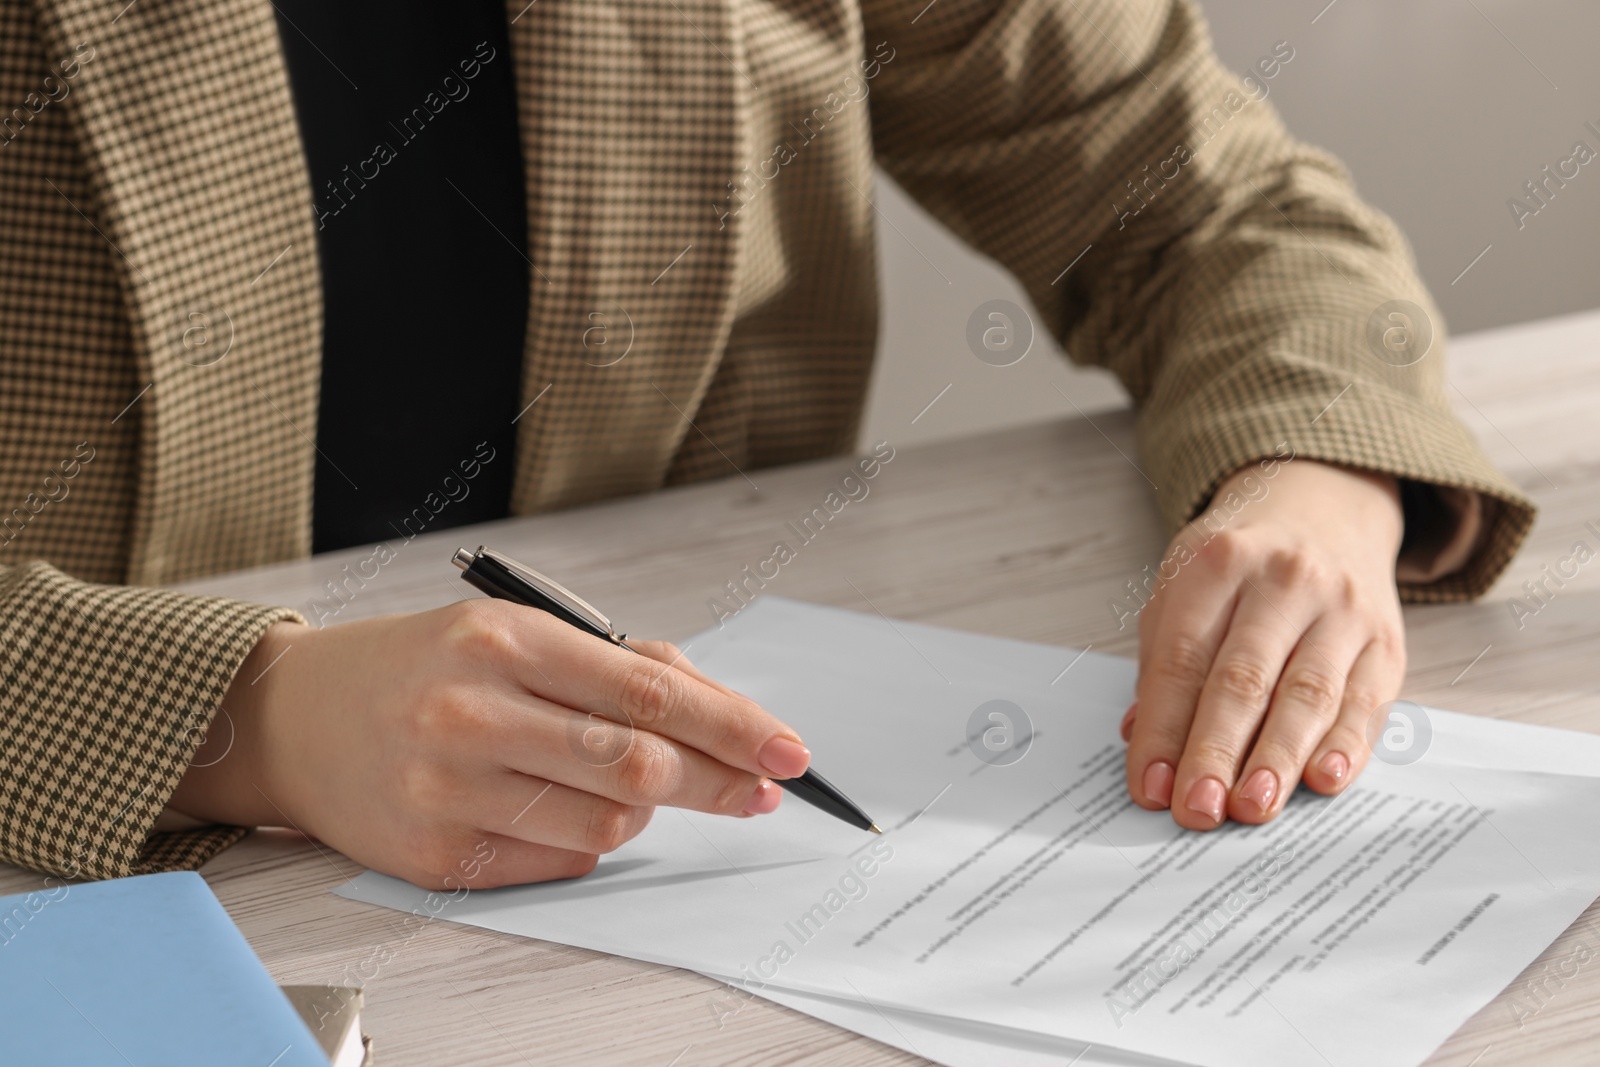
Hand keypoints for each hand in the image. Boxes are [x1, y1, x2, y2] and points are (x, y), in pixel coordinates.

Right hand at [170, 599, 811, 888]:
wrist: (294, 716)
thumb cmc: (423, 665)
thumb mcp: (515, 631)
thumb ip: (619, 664)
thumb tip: (721, 710)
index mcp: (504, 640)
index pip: (650, 691)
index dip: (734, 726)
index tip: (788, 751)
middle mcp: (473, 713)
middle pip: (639, 766)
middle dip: (719, 782)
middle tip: (758, 789)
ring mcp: (450, 791)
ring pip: (609, 824)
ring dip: (646, 811)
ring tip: (627, 784)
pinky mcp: (436, 857)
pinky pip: (560, 862)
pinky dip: (589, 840)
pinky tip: (565, 808)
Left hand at [1121, 458, 1405, 828]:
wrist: (1322, 507)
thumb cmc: (1238, 564)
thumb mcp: (1183, 586)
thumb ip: (1161, 662)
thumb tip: (1142, 741)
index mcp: (1217, 562)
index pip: (1182, 657)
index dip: (1163, 727)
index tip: (1150, 784)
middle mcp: (1283, 579)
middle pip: (1243, 678)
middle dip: (1215, 750)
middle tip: (1197, 808)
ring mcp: (1341, 608)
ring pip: (1308, 693)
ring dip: (1277, 759)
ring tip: (1251, 807)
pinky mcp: (1385, 639)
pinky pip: (1366, 700)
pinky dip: (1346, 745)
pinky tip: (1324, 780)